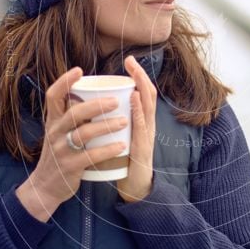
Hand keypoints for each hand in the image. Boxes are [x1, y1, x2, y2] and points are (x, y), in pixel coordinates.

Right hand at [16, 67, 128, 221]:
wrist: (45, 187)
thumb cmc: (59, 154)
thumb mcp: (59, 132)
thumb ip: (71, 116)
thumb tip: (93, 95)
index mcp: (53, 120)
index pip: (52, 96)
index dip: (63, 81)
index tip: (79, 70)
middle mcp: (55, 132)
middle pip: (73, 113)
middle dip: (96, 105)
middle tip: (116, 101)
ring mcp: (61, 150)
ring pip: (83, 133)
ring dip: (106, 126)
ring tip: (125, 121)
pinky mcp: (69, 166)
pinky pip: (90, 155)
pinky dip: (107, 149)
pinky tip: (122, 145)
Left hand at [117, 55, 156, 202]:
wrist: (134, 188)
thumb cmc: (125, 162)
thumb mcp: (123, 136)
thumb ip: (117, 120)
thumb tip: (100, 104)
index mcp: (142, 122)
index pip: (143, 93)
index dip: (139, 75)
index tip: (129, 60)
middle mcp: (148, 126)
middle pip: (149, 95)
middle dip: (141, 76)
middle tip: (131, 60)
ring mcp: (147, 137)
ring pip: (148, 109)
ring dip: (141, 89)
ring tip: (134, 73)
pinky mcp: (142, 150)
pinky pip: (141, 128)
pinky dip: (138, 111)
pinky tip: (132, 100)